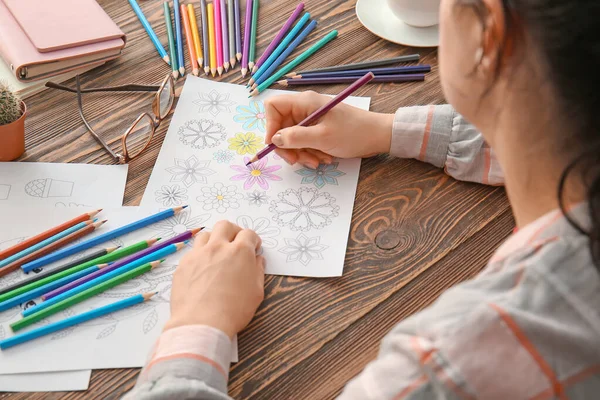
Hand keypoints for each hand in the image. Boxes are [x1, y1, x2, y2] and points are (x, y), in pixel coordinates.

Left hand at [164, 221, 264, 338]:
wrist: (201, 323)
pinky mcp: (183, 265)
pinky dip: (200, 256)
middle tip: (236, 244)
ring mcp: (198, 254)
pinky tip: (202, 269)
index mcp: (240, 252)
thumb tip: (257, 260)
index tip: (254, 248)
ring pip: (206, 235)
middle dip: (233, 231)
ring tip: (217, 253)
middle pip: (225, 226)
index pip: (249, 234)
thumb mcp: (256, 292)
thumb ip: (258, 271)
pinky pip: (192, 252)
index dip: (253, 240)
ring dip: (214, 240)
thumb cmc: (234, 310)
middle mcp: (218, 247)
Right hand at [265, 91, 393, 167]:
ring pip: (293, 138)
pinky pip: (305, 142)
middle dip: (288, 146)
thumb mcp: (322, 138)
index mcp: (305, 102)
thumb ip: (295, 138)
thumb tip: (274, 139)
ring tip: (316, 162)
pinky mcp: (319, 130)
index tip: (275, 144)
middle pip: (281, 126)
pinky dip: (310, 152)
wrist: (378, 136)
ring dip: (301, 153)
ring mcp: (312, 119)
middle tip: (296, 162)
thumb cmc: (354, 133)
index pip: (273, 107)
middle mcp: (305, 108)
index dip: (270, 126)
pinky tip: (323, 159)